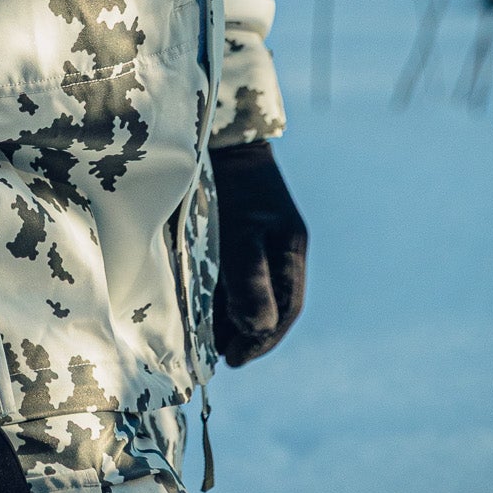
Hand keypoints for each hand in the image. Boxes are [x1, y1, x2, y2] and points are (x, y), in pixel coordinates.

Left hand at [211, 140, 307, 366]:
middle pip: (270, 302)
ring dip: (233, 316)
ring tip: (208, 338)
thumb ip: (249, 282)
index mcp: (290, 249)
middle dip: (248, 334)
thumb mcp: (240, 235)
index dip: (262, 339)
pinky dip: (223, 293)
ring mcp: (260, 235)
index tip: (234, 360)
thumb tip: (258, 331)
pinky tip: (202, 303)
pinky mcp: (237, 225)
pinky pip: (236, 271)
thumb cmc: (229, 186)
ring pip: (252, 288)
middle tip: (219, 357)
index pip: (285, 308)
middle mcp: (280, 246)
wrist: (214, 133)